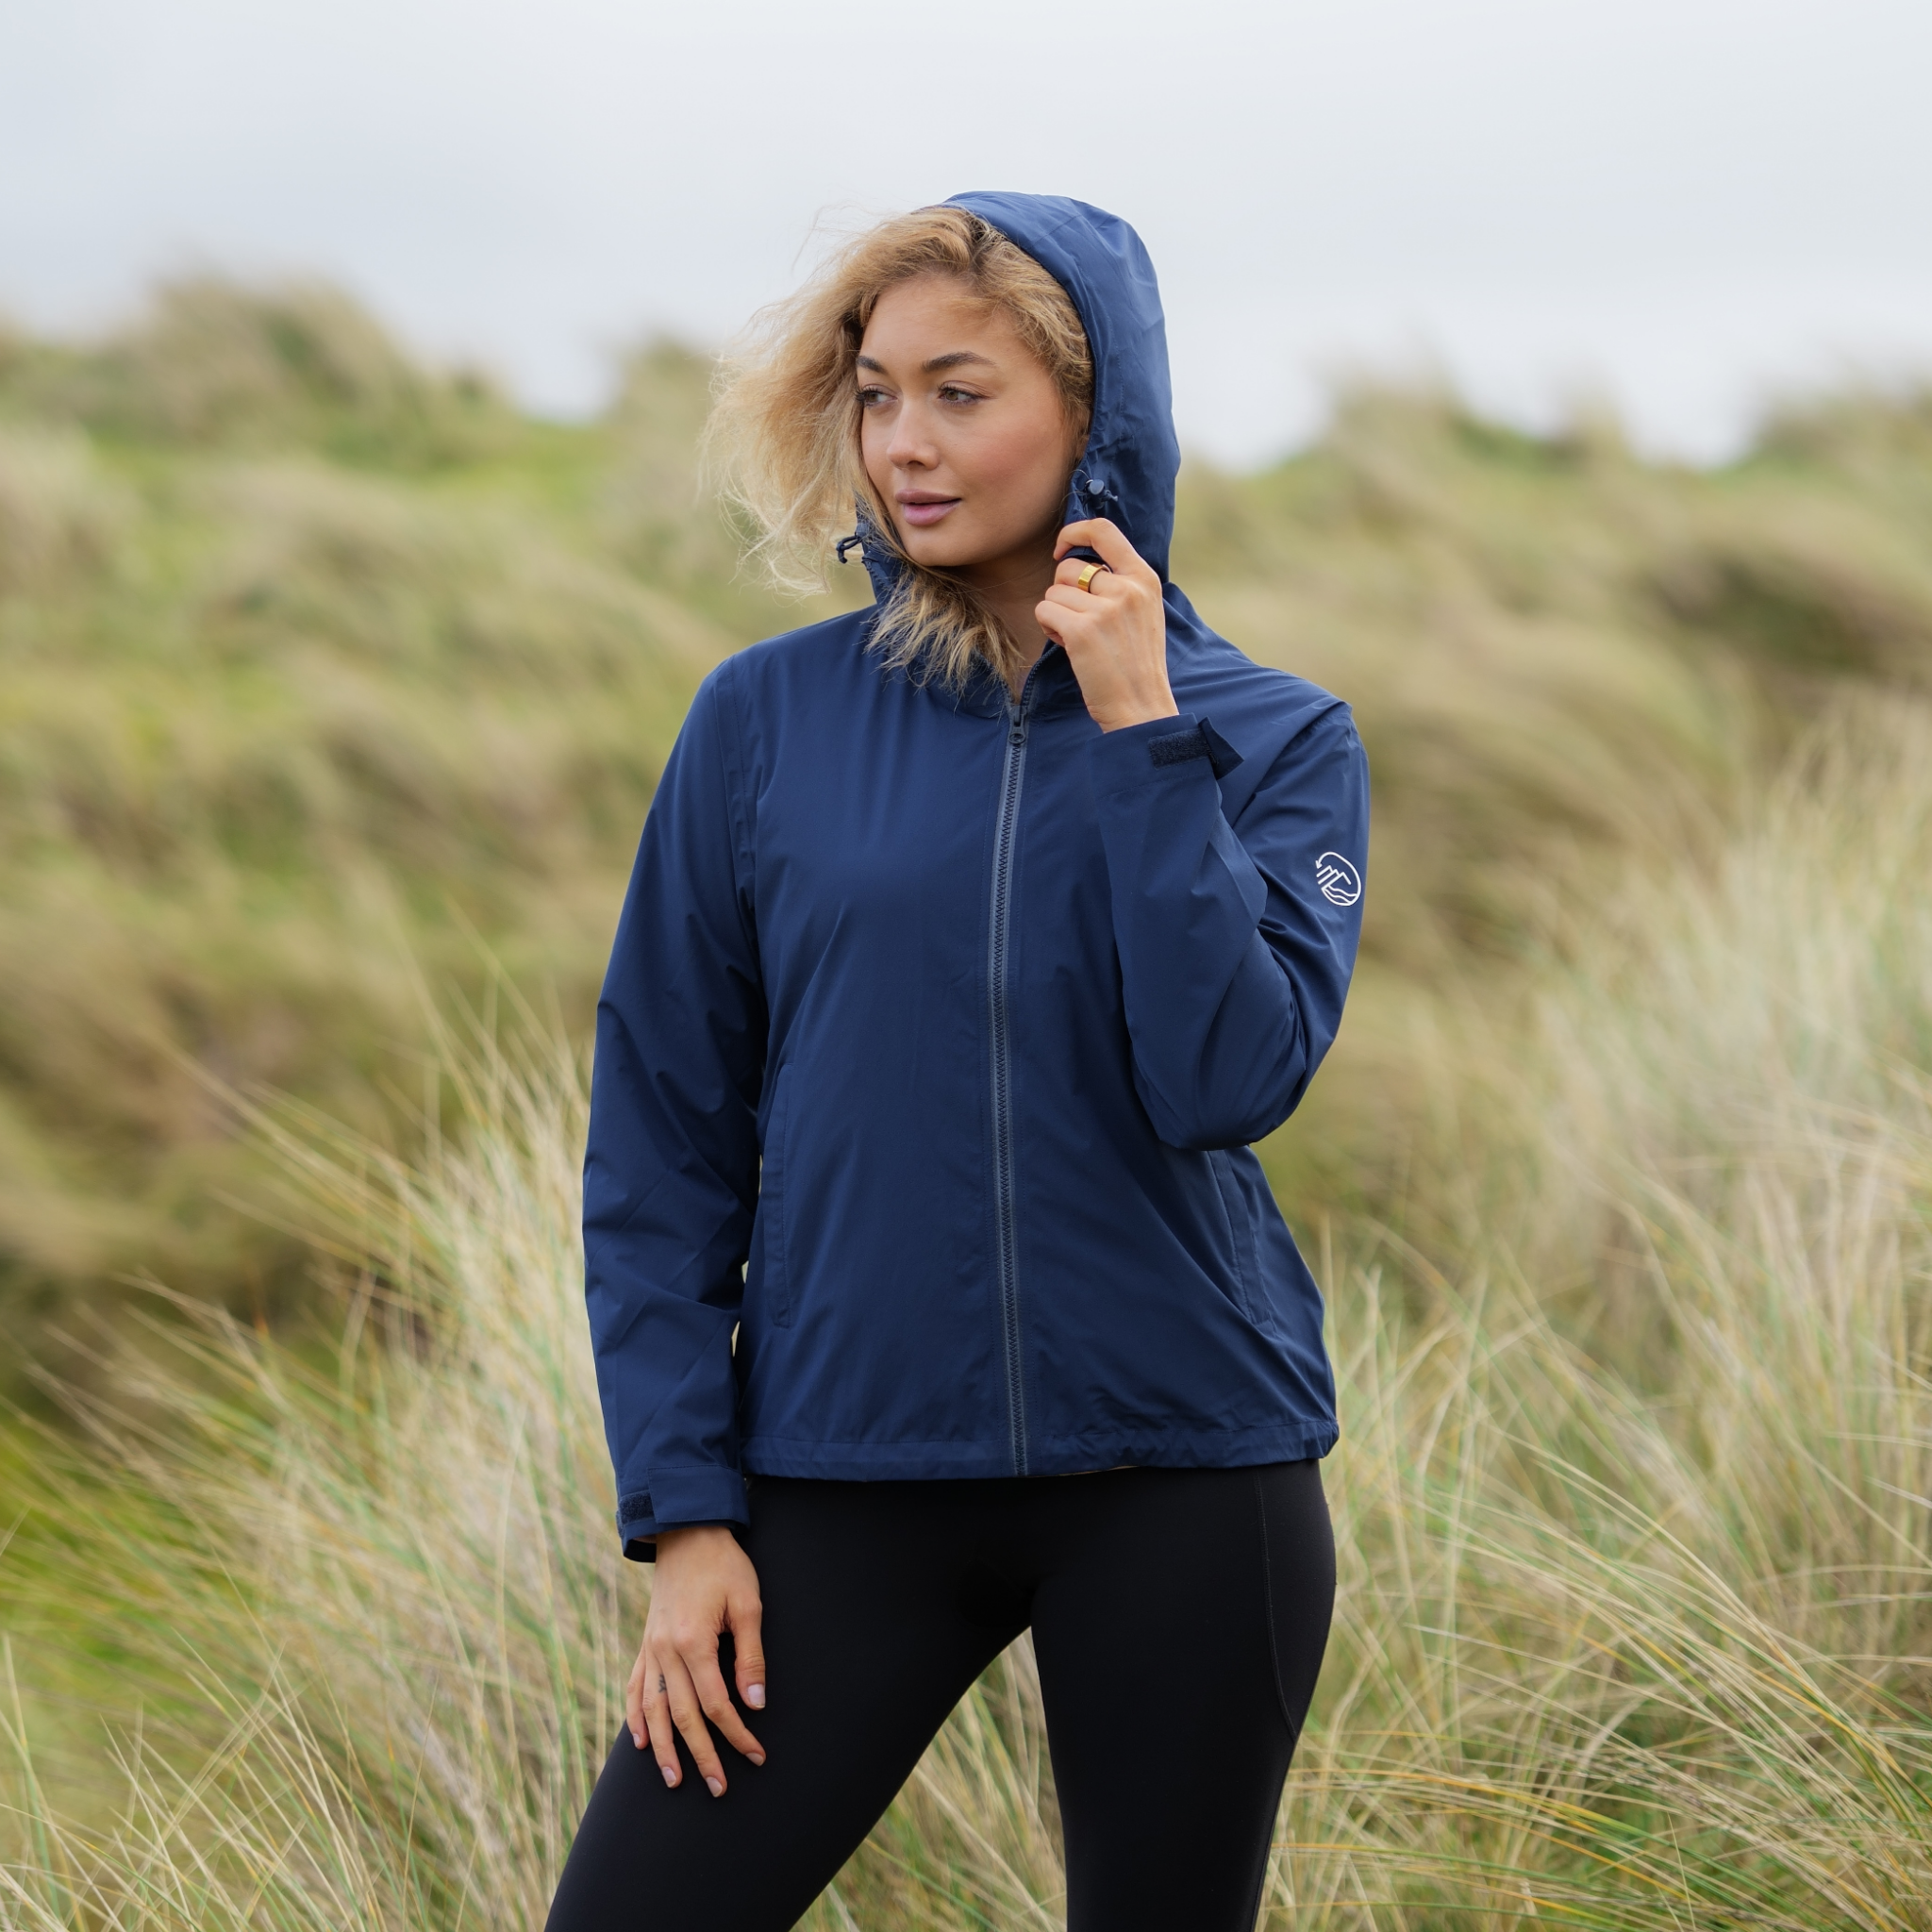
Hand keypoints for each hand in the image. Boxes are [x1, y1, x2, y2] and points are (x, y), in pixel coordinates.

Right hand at [627, 1524, 766, 1795]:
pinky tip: (640, 1740)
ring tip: (676, 1780)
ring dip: (664, 1749)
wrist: (686, 1531)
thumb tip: (754, 1704)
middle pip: (683, 1716)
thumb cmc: (724, 1565)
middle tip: (719, 1787)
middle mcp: (665, 1652)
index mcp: (692, 1642)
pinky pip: (636, 1688)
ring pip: (654, 1710)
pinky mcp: (645, 1643)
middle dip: (702, 1755)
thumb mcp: (748, 1604)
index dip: (736, 1734)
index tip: (755, 1755)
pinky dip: (636, 1717)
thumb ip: (750, 1657)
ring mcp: (650, 1649)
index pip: (715, 1704)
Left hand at [1037, 519, 1177, 732]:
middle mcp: (1127, 589)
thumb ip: (1121, 581)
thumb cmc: (1137, 662)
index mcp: (1144, 578)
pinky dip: (1048, 628)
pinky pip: (1044, 611)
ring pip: (1053, 592)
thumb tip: (1079, 559)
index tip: (1061, 550)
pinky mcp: (1081, 631)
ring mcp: (1104, 610)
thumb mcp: (1144, 611)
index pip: (1104, 530)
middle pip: (1069, 568)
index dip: (1073, 533)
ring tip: (1079, 638)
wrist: (1142, 707)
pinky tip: (1069, 646)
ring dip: (1056, 614)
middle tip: (1078, 619)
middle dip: (1063, 592)